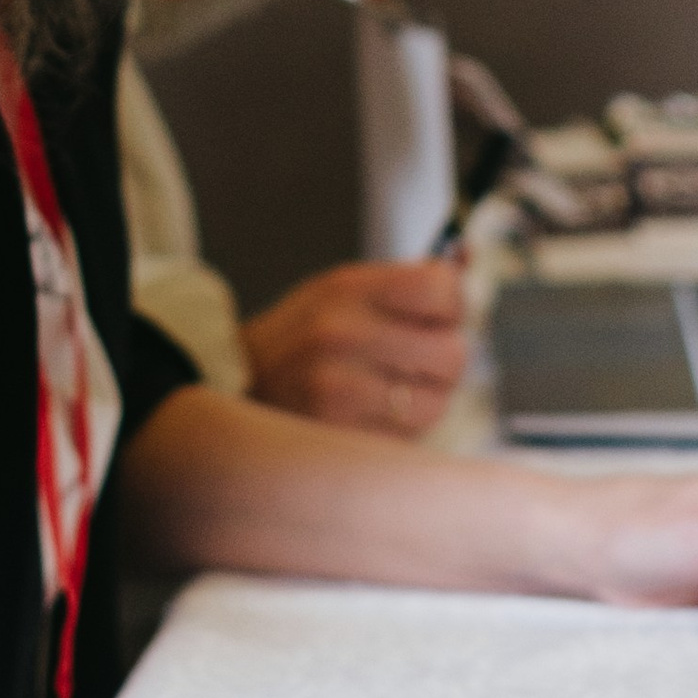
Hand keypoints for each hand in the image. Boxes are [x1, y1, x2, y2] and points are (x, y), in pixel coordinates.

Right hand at [240, 261, 468, 435]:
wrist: (230, 386)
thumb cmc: (299, 338)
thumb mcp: (339, 291)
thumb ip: (403, 281)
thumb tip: (466, 258)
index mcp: (347, 288)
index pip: (441, 289)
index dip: (453, 307)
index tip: (438, 316)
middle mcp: (342, 333)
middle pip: (451, 353)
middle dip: (442, 361)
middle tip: (414, 361)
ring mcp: (338, 387)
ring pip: (435, 404)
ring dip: (423, 402)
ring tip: (389, 393)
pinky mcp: (337, 435)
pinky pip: (406, 440)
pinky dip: (399, 433)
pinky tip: (369, 418)